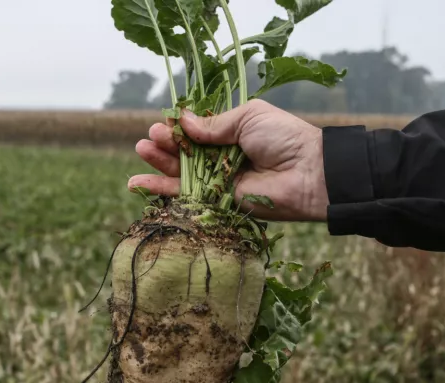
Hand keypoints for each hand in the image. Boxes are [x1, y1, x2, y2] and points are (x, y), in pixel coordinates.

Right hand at [128, 99, 329, 221]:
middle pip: (185, 152)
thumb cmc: (283, 137)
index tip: (163, 122)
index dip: (178, 128)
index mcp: (232, 134)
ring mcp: (219, 182)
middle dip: (165, 145)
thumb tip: (182, 122)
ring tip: (141, 151)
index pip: (197, 131)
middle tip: (148, 139)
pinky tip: (138, 184)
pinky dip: (161, 191)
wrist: (306, 173)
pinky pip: (185, 197)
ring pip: (181, 174)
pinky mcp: (217, 203)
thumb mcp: (247, 118)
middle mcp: (223, 158)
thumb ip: (214, 124)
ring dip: (159, 164)